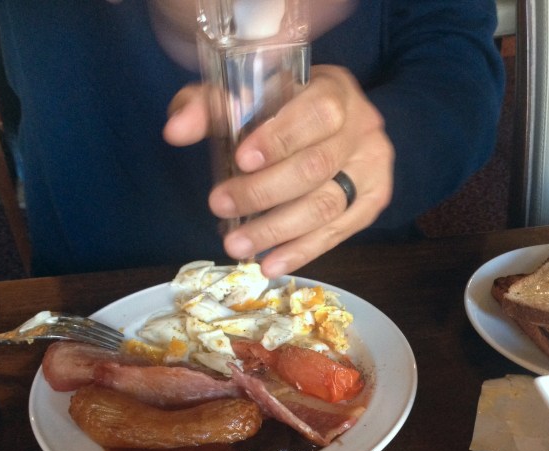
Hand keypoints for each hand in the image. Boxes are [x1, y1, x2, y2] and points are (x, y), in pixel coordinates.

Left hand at [164, 65, 393, 277]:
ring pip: (327, 205)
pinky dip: (302, 251)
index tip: (240, 160)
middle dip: (264, 192)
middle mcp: (362, 128)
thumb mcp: (245, 96)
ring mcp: (373, 168)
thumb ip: (209, 107)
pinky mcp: (372, 201)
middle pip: (317, 167)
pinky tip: (271, 264)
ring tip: (237, 246)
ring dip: (278, 231)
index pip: (316, 113)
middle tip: (220, 206)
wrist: (332, 120)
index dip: (280, 138)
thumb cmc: (284, 107)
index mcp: (336, 90)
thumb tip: (175, 131)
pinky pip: (338, 232)